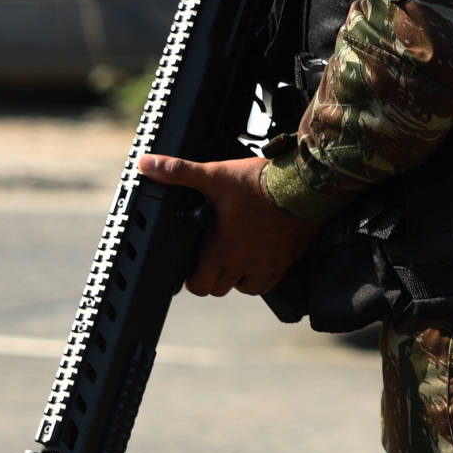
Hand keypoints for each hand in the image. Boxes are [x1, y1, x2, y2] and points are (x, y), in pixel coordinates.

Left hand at [135, 153, 319, 297]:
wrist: (306, 184)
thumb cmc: (260, 183)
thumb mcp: (215, 175)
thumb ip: (179, 172)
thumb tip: (146, 164)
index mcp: (222, 249)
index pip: (198, 284)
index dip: (191, 277)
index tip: (193, 263)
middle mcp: (244, 263)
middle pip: (219, 288)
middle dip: (212, 276)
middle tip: (212, 257)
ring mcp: (268, 265)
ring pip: (244, 287)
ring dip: (237, 278)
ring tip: (236, 258)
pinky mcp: (287, 261)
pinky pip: (269, 283)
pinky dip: (261, 275)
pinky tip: (259, 257)